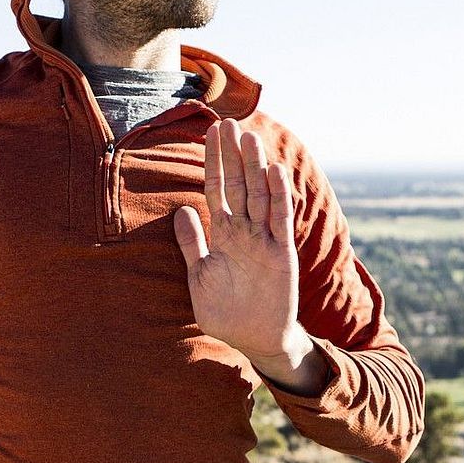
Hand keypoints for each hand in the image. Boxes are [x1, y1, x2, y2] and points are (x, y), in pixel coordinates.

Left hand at [172, 119, 299, 361]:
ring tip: (248, 137)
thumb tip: (181, 210)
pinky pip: (279, 221)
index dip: (214, 162)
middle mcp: (245, 232)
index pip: (217, 189)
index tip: (210, 132)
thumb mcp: (199, 276)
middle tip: (227, 122)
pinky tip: (274, 172)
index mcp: (224, 235)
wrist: (256, 339)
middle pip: (239, 185)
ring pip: (260, 196)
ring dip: (255, 167)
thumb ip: (191, 245)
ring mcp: (264, 241)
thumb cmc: (227, 311)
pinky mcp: (282, 255)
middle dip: (232, 155)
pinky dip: (278, 197)